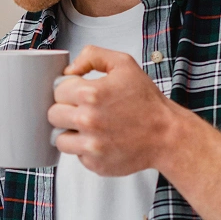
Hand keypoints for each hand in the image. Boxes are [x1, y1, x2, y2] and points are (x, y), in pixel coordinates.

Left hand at [49, 45, 176, 175]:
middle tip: (84, 110)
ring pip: (59, 139)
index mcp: (90, 94)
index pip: (57, 90)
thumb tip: (69, 69)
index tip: (80, 93)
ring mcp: (90, 145)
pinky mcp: (95, 164)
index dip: (69, 90)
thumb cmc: (146, 101)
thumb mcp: (123, 64)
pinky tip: (101, 140)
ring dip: (70, 133)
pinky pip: (76, 155)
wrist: (167, 134)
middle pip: (53, 115)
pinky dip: (85, 149)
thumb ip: (92, 56)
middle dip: (66, 110)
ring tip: (89, 127)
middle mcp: (88, 120)